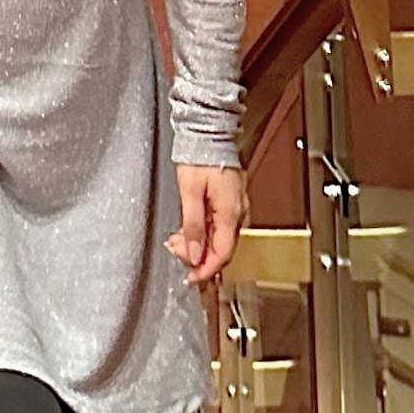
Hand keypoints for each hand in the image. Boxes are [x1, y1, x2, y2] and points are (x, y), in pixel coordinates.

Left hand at [169, 163, 246, 285]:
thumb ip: (192, 225)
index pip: (223, 253)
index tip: (191, 278)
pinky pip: (219, 227)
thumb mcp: (190, 192)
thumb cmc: (199, 156)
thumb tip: (194, 254)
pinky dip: (203, 234)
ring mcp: (236, 208)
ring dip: (199, 246)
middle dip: (198, 257)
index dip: (206, 270)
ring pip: (220, 239)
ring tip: (176, 241)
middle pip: (221, 249)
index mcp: (230, 212)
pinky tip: (188, 231)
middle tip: (175, 252)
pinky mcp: (230, 203)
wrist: (209, 134)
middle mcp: (238, 213)